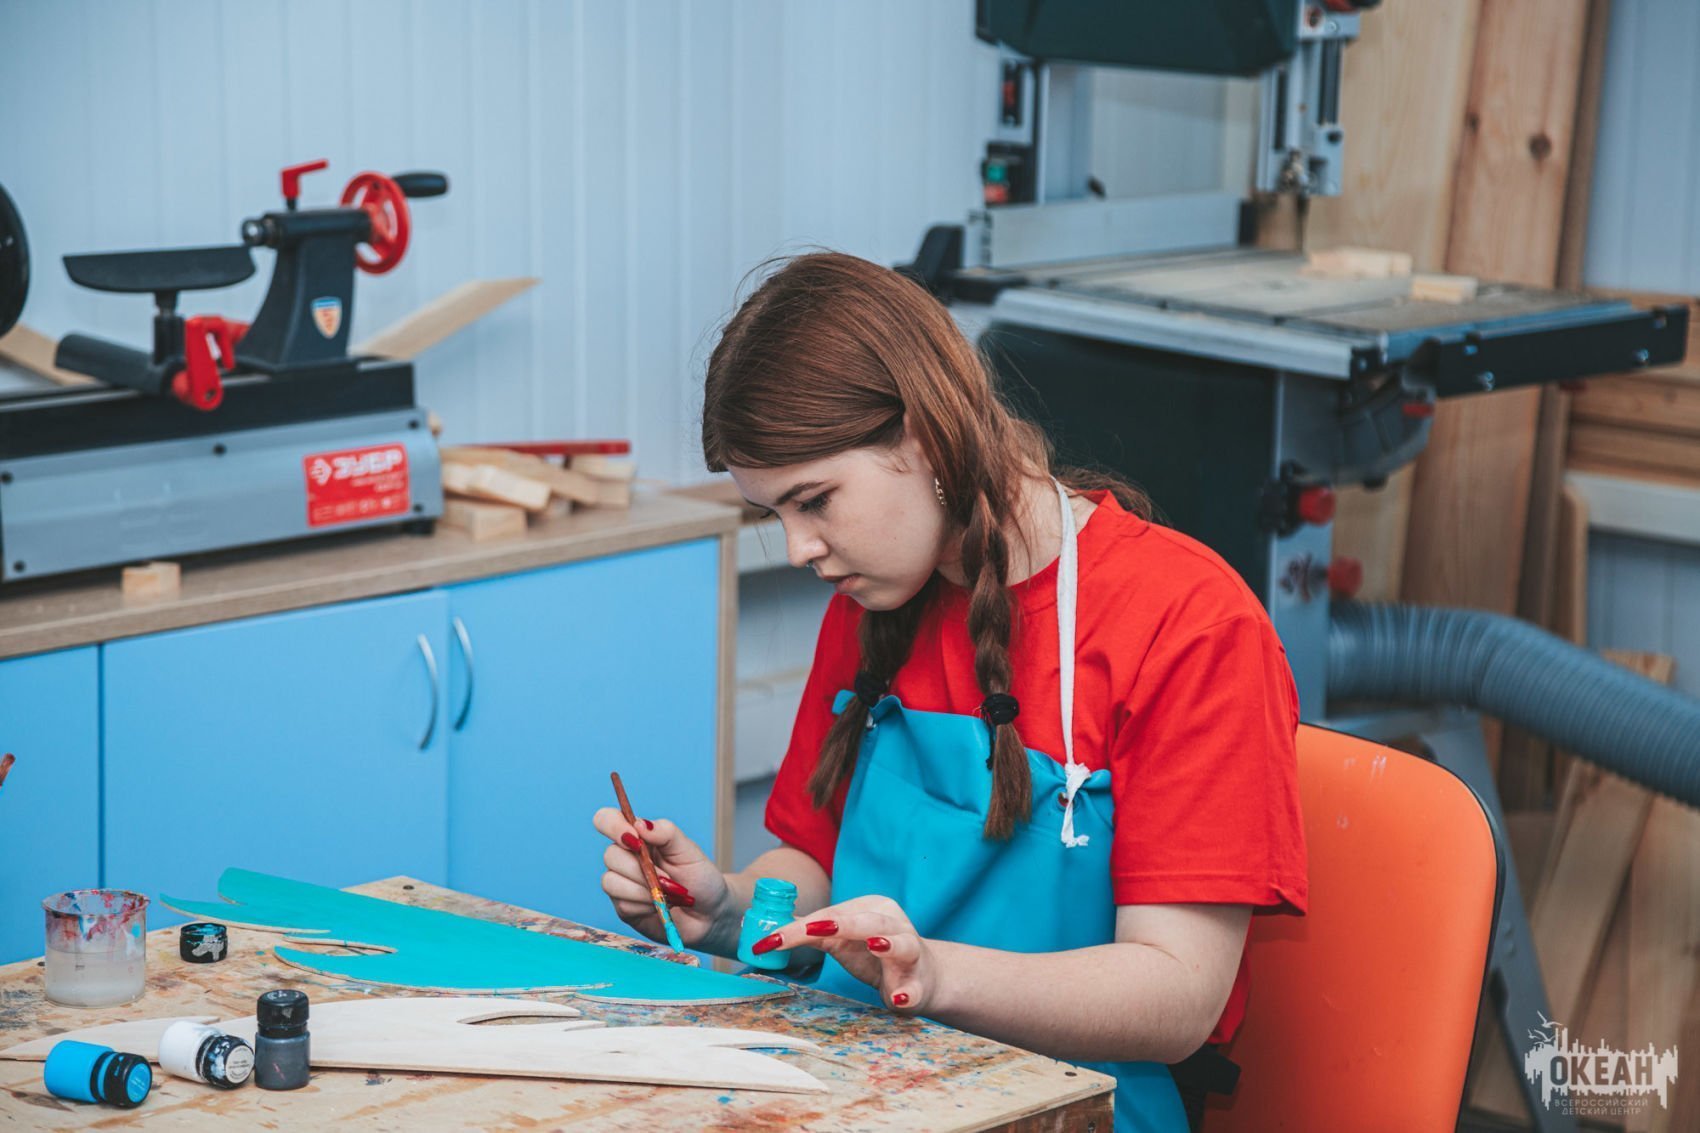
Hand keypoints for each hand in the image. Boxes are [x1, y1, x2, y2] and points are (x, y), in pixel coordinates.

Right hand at [592, 808, 732, 950]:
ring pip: (611, 882)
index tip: (635, 839)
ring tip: (668, 894)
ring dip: (645, 889)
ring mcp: (622, 883)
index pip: (607, 820)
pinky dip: (646, 905)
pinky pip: (622, 904)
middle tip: (668, 877)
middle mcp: (625, 858)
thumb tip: (639, 824)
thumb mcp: (688, 849)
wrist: (710, 912)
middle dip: (641, 869)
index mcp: (638, 837)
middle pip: (610, 855)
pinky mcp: (624, 908)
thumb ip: (665, 832)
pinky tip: (661, 906)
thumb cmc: (699, 876)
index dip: (613, 826)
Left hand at [751, 894, 939, 1013]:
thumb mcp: (842, 938)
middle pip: (866, 921)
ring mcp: (910, 953)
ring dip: (889, 945)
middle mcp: (893, 925)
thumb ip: (812, 931)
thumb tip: (772, 927)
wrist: (923, 976)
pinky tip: (900, 998)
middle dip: (842, 924)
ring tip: (874, 945)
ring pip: (902, 944)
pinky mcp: (919, 983)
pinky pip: (915, 988)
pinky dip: (909, 993)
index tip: (769, 942)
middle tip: (813, 930)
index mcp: (871, 909)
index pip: (831, 916)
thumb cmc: (876, 954)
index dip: (798, 929)